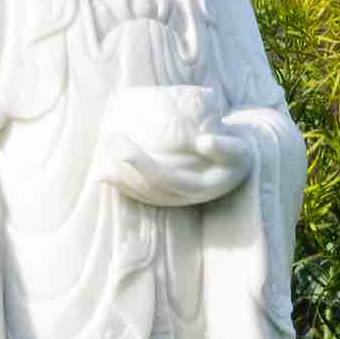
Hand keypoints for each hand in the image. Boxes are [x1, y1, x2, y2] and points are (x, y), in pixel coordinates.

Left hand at [106, 96, 241, 206]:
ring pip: (141, 193)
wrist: (238, 169)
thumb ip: (224, 148)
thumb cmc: (237, 155)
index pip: (163, 177)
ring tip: (100, 158)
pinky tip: (107, 173)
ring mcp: (174, 199)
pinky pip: (142, 194)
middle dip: (123, 166)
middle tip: (108, 139)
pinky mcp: (168, 195)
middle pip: (146, 186)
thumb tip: (204, 141)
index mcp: (198, 187)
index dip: (140, 164)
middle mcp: (182, 197)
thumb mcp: (239, 150)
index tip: (123, 145)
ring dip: (119, 179)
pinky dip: (123, 186)